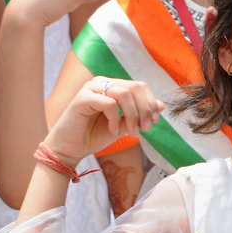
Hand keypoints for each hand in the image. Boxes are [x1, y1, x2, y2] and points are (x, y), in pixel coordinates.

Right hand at [43, 77, 163, 164]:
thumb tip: (162, 105)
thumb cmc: (93, 136)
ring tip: (132, 132)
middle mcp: (101, 83)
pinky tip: (112, 130)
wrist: (70, 149)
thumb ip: (138, 115)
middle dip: (144, 109)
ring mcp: (90, 88)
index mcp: (111, 86)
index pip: (139, 86)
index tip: (154, 122)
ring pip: (124, 93)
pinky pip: (108, 103)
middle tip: (146, 128)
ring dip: (133, 115)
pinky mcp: (82, 98)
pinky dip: (115, 118)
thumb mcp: (123, 126)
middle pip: (134, 87)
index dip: (150, 102)